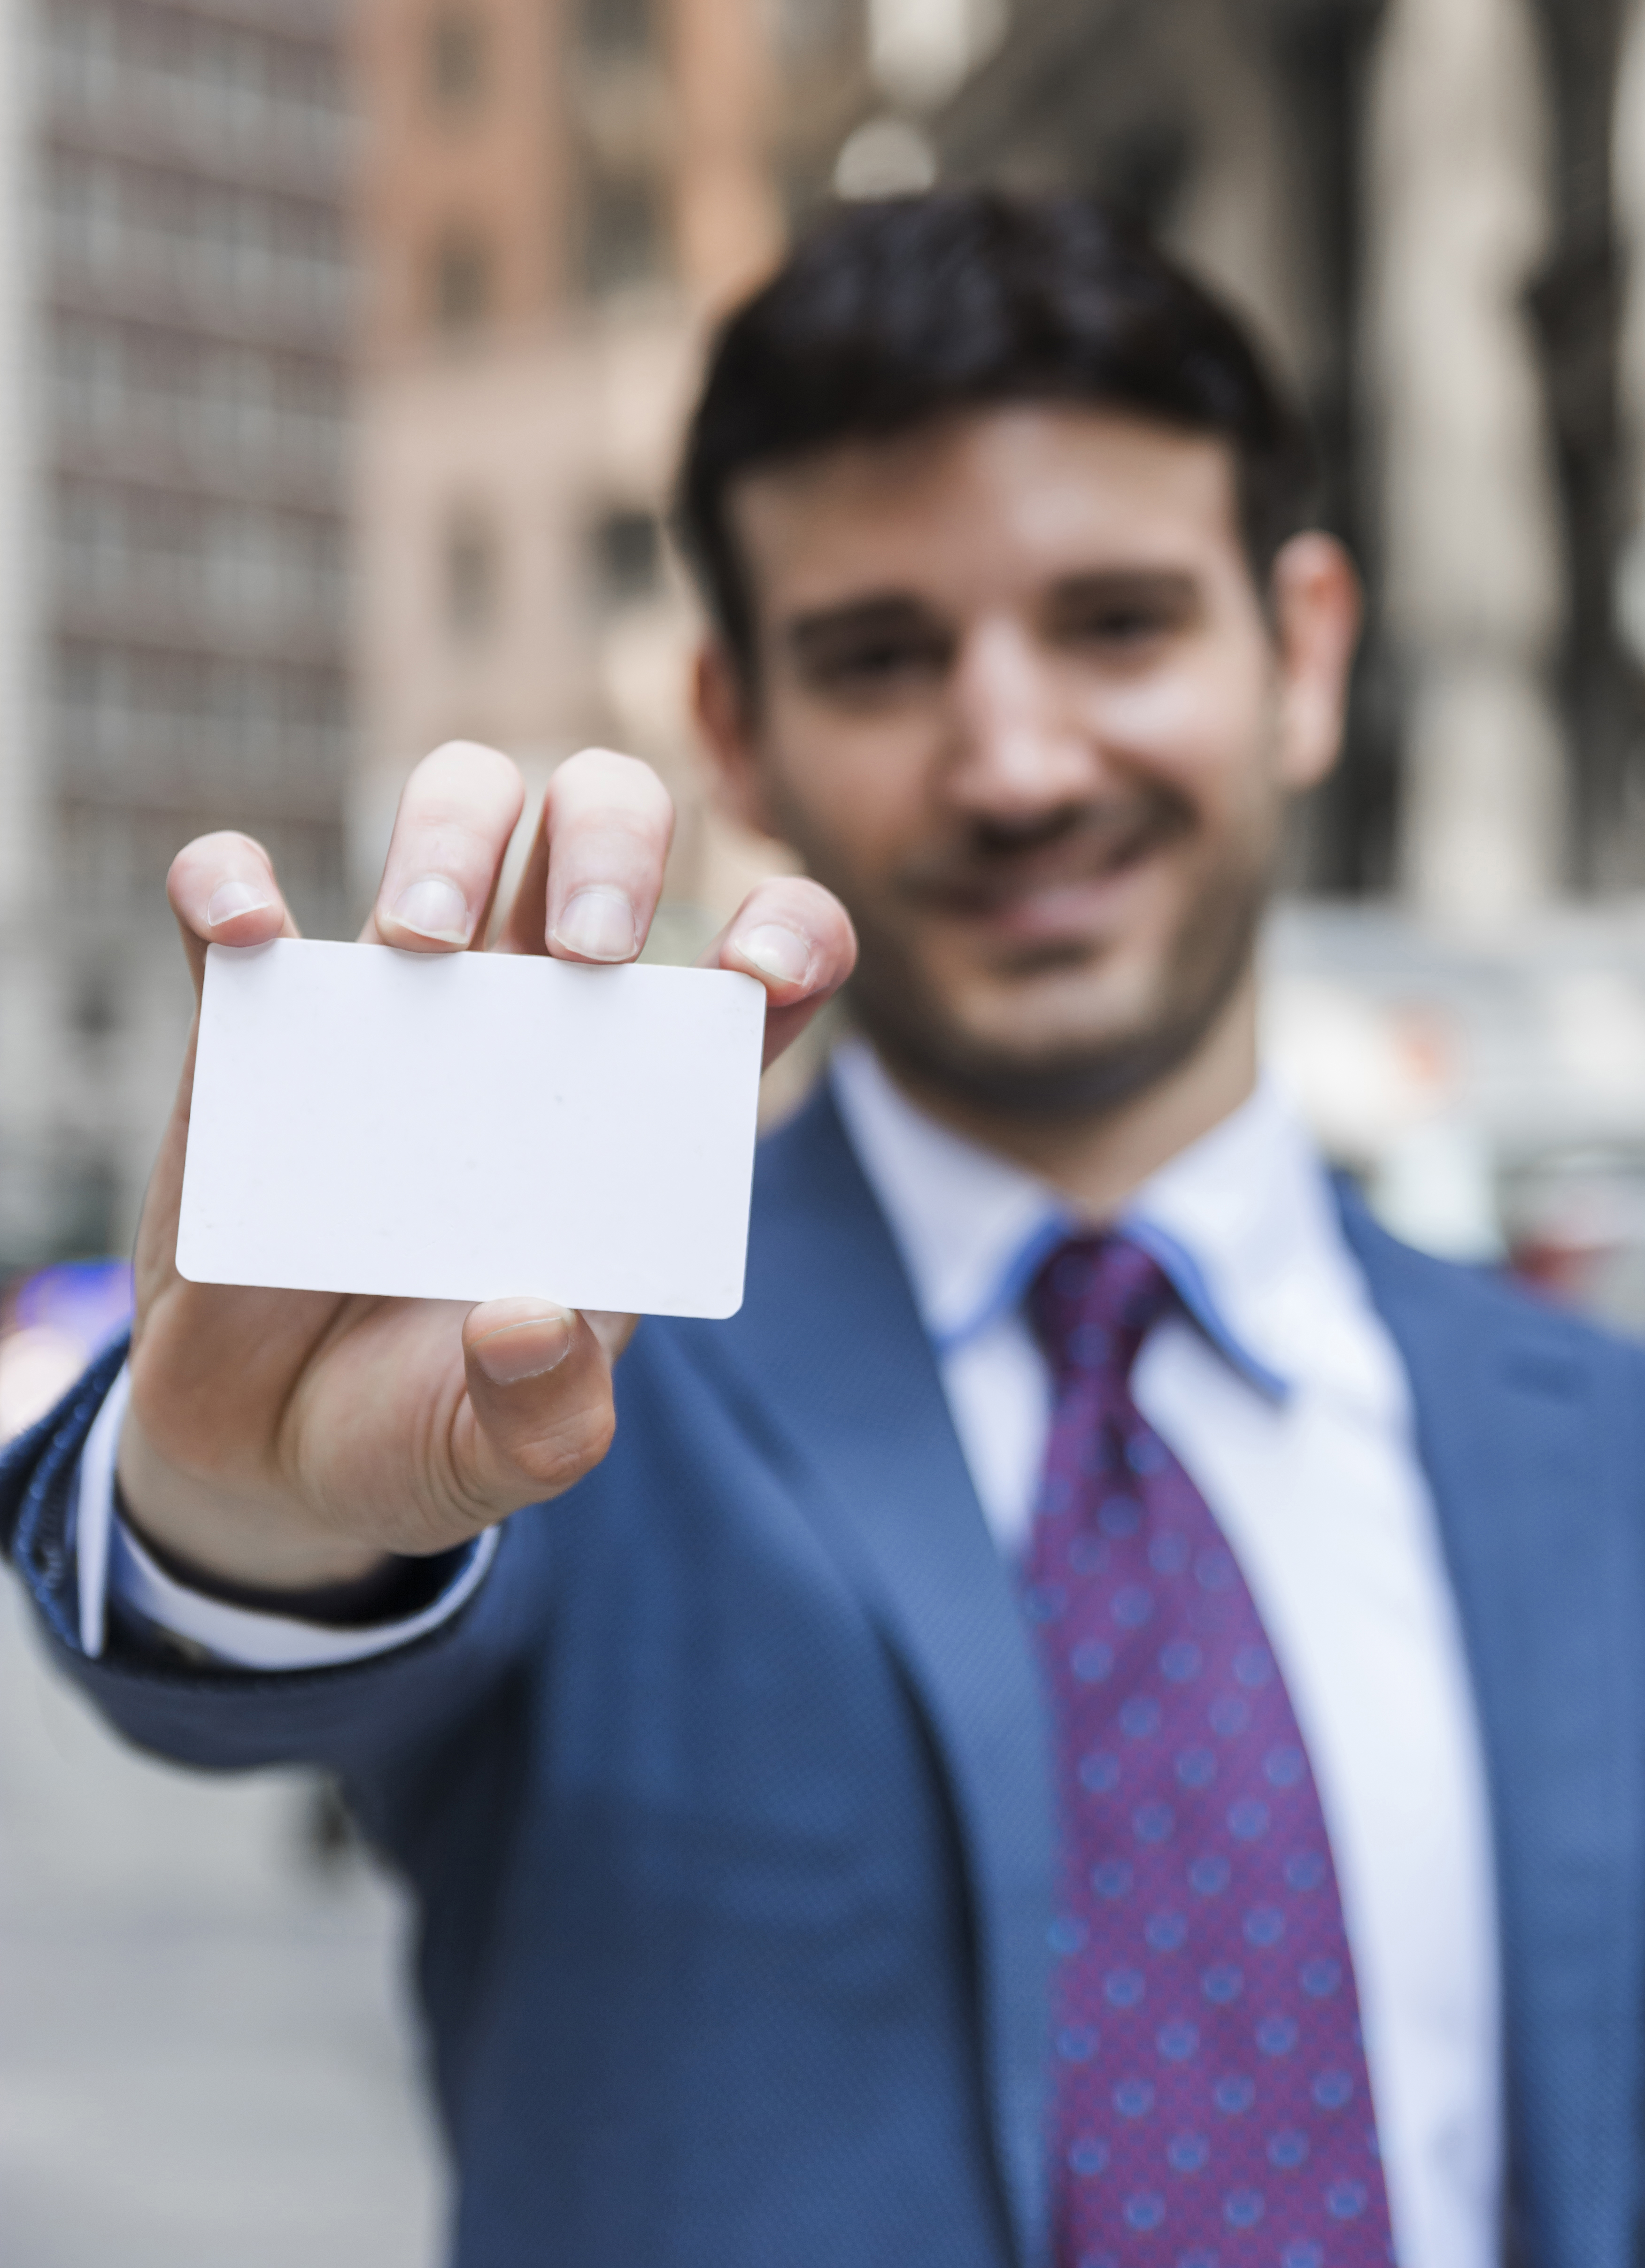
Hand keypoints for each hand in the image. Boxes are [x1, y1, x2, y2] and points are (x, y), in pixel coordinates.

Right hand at [116, 742, 854, 1596]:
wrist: (273, 1461)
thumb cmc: (428, 1426)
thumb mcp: (512, 1453)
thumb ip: (548, 1413)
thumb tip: (528, 1318)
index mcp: (645, 1097)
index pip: (767, 952)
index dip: (793, 929)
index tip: (758, 979)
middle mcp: (542, 1015)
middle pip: (607, 822)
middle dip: (614, 840)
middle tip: (585, 953)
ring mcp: (400, 999)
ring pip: (459, 806)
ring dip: (453, 829)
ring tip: (424, 945)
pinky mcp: (259, 1018)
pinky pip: (233, 897)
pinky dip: (228, 883)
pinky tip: (247, 937)